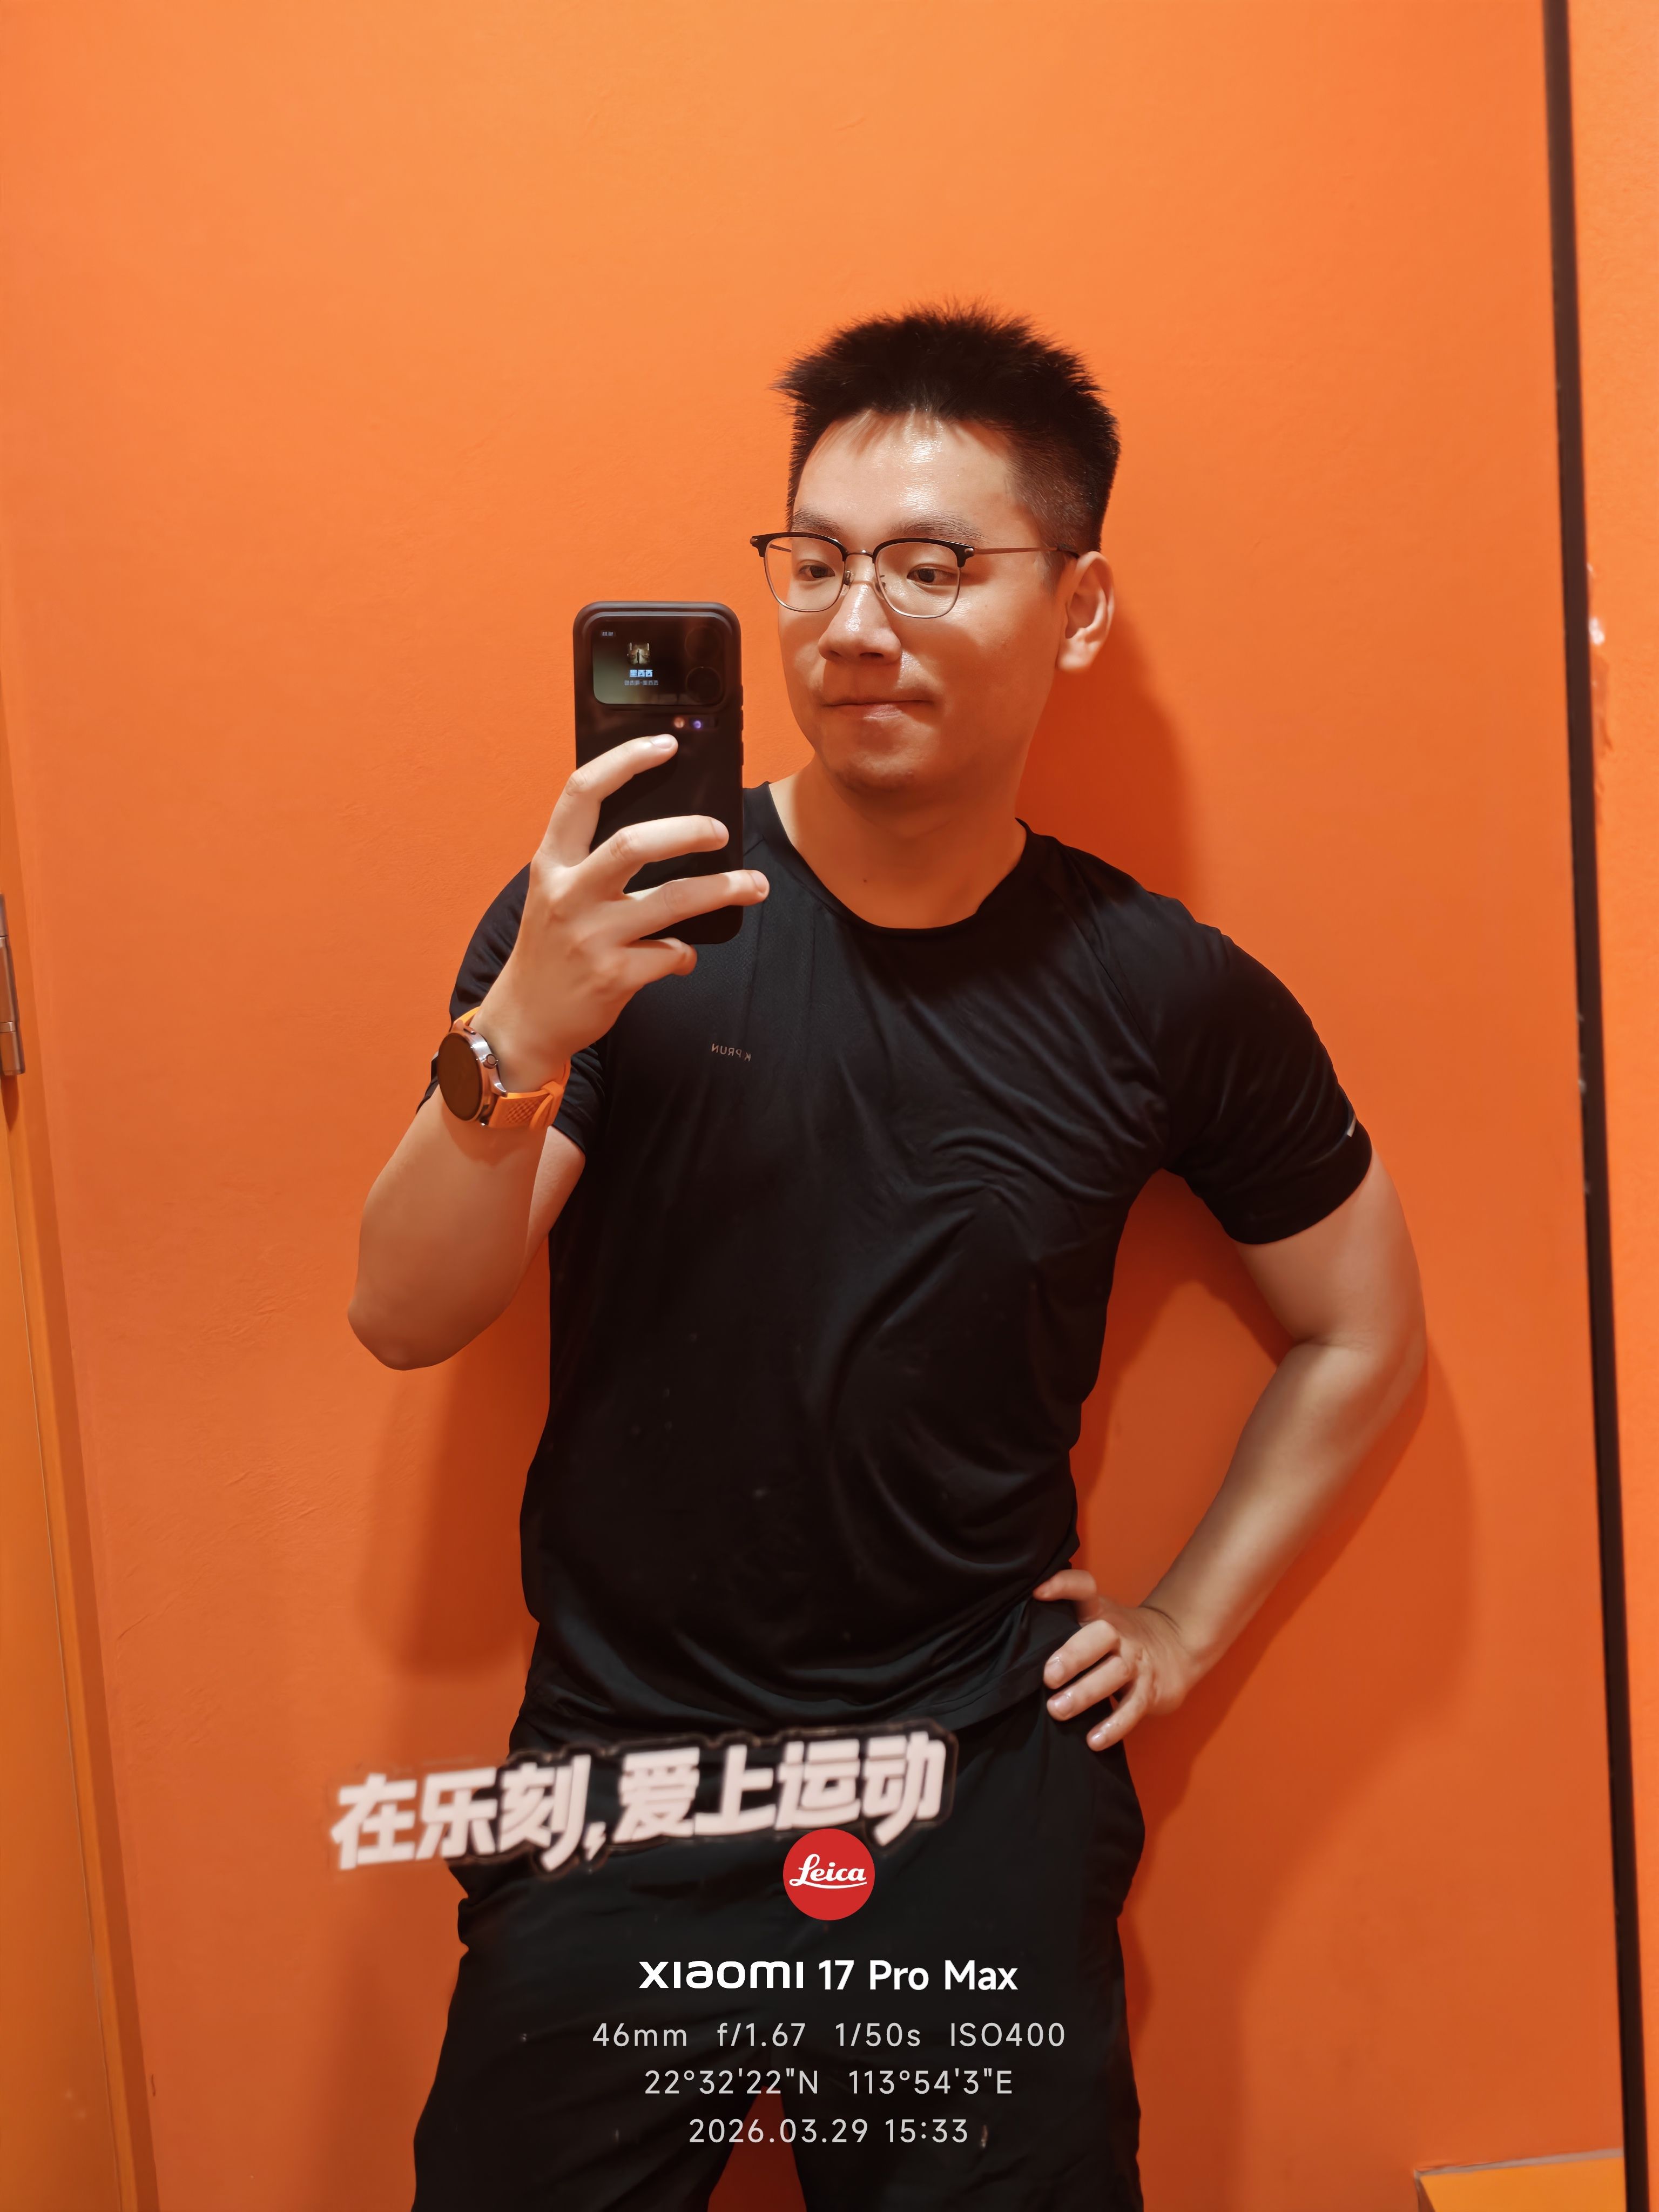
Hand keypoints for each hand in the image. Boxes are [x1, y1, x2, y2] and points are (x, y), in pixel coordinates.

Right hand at [474, 735, 768, 1085]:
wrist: (524, 1019)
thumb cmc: (551, 947)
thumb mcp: (556, 892)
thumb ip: (593, 860)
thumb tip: (669, 831)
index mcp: (551, 863)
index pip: (582, 793)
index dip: (625, 761)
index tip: (666, 744)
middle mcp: (568, 894)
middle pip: (634, 843)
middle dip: (689, 831)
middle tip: (722, 831)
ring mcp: (590, 937)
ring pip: (671, 902)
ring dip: (721, 890)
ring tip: (753, 885)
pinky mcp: (612, 977)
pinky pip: (670, 955)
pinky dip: (685, 955)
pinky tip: (682, 956)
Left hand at [1033, 1568, 1201, 1749]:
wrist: (1177, 1646)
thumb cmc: (1118, 1637)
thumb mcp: (1097, 1621)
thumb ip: (1064, 1625)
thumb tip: (1013, 1644)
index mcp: (1100, 1612)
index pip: (1084, 1588)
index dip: (1063, 1585)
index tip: (1037, 1591)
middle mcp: (1119, 1633)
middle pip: (1100, 1636)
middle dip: (1073, 1656)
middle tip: (1047, 1676)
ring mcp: (1137, 1661)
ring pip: (1114, 1673)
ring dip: (1085, 1693)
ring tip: (1057, 1710)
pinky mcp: (1150, 1690)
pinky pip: (1133, 1709)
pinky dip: (1113, 1726)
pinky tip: (1093, 1740)